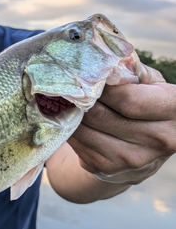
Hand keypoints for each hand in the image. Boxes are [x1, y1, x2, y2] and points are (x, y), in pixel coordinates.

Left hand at [69, 64, 175, 184]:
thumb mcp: (149, 83)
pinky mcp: (107, 169)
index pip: (128, 100)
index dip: (103, 88)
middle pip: (100, 115)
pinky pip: (76, 142)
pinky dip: (68, 127)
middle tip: (66, 86)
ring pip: (84, 129)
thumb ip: (131, 71)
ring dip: (68, 113)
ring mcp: (132, 159)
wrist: (142, 150)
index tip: (88, 77)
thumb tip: (102, 60)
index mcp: (174, 111)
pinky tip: (68, 118)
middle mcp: (159, 139)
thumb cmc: (145, 104)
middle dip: (80, 98)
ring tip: (63, 100)